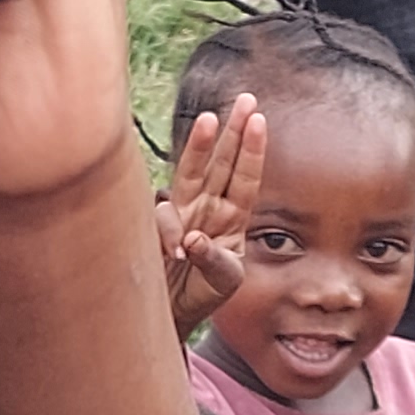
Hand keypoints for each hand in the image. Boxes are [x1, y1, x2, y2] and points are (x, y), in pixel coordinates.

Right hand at [165, 91, 264, 335]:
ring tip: (208, 119)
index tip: (258, 120)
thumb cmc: (203, 295)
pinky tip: (179, 251)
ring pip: (191, 171)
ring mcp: (182, 214)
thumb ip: (216, 260)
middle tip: (245, 99)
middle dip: (232, 130)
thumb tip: (193, 240)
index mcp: (232, 218)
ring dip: (199, 145)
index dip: (252, 150)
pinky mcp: (157, 227)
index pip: (246, 177)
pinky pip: (163, 216)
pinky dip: (171, 230)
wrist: (172, 316)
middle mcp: (208, 207)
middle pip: (221, 162)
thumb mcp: (225, 281)